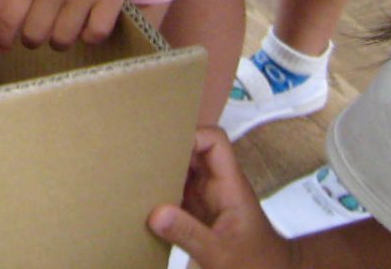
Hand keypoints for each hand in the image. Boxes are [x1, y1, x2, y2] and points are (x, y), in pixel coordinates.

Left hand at [0, 0, 142, 50]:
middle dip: (31, 39)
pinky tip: (85, 25)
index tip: (4, 46)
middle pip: (35, 34)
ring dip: (58, 40)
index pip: (9, 16)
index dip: (3, 37)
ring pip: (63, 39)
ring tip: (60, 29)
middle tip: (36, 33)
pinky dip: (88, 36)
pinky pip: (95, 34)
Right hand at [149, 129, 293, 268]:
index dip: (191, 135)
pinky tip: (142, 200)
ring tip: (135, 174)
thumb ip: (189, 233)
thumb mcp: (221, 253)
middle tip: (138, 156)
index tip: (162, 146)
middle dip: (169, 151)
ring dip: (162, 171)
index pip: (214, 141)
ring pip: (183, 171)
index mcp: (229, 184)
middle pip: (193, 152)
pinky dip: (161, 193)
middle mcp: (217, 185)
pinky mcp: (199, 213)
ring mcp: (207, 198)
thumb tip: (155, 214)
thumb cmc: (255, 263)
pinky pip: (178, 192)